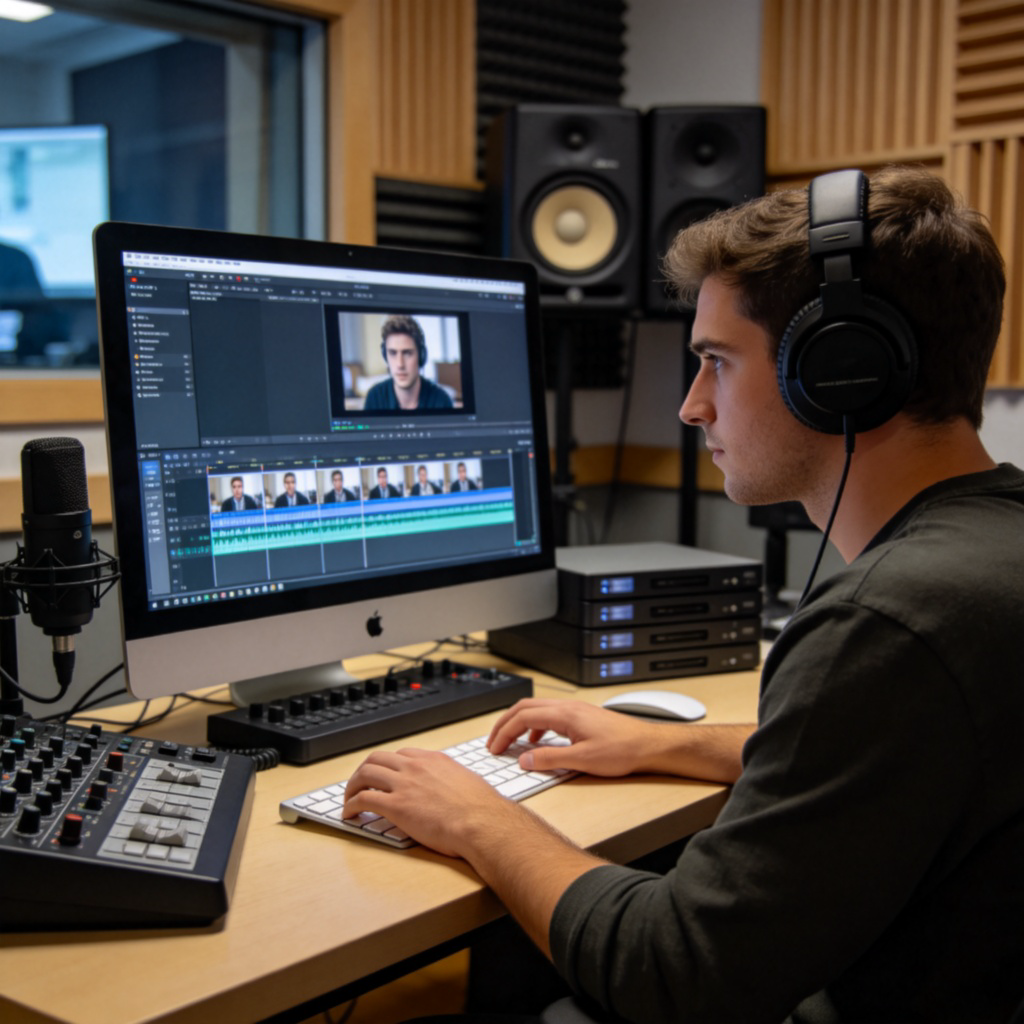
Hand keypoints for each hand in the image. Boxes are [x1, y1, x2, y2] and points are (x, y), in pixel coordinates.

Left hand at [342, 746, 522, 857]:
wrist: (482, 822)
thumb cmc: (482, 810)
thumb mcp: (468, 784)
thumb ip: (454, 782)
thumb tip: (455, 791)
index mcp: (434, 760)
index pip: (401, 755)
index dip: (388, 766)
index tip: (385, 776)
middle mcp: (416, 767)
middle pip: (378, 758)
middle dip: (364, 771)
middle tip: (359, 784)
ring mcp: (404, 784)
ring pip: (365, 773)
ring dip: (352, 785)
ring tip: (349, 798)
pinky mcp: (395, 805)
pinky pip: (363, 798)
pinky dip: (351, 805)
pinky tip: (349, 814)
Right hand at [487, 698, 670, 776]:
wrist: (648, 745)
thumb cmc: (622, 750)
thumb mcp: (583, 760)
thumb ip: (551, 759)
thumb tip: (524, 760)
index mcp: (565, 714)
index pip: (522, 717)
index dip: (504, 732)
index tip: (494, 748)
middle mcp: (568, 707)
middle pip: (525, 707)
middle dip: (505, 724)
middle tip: (493, 742)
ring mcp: (575, 710)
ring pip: (537, 709)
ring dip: (519, 723)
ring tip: (511, 742)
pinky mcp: (581, 717)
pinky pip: (549, 715)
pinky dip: (535, 725)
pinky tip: (538, 742)